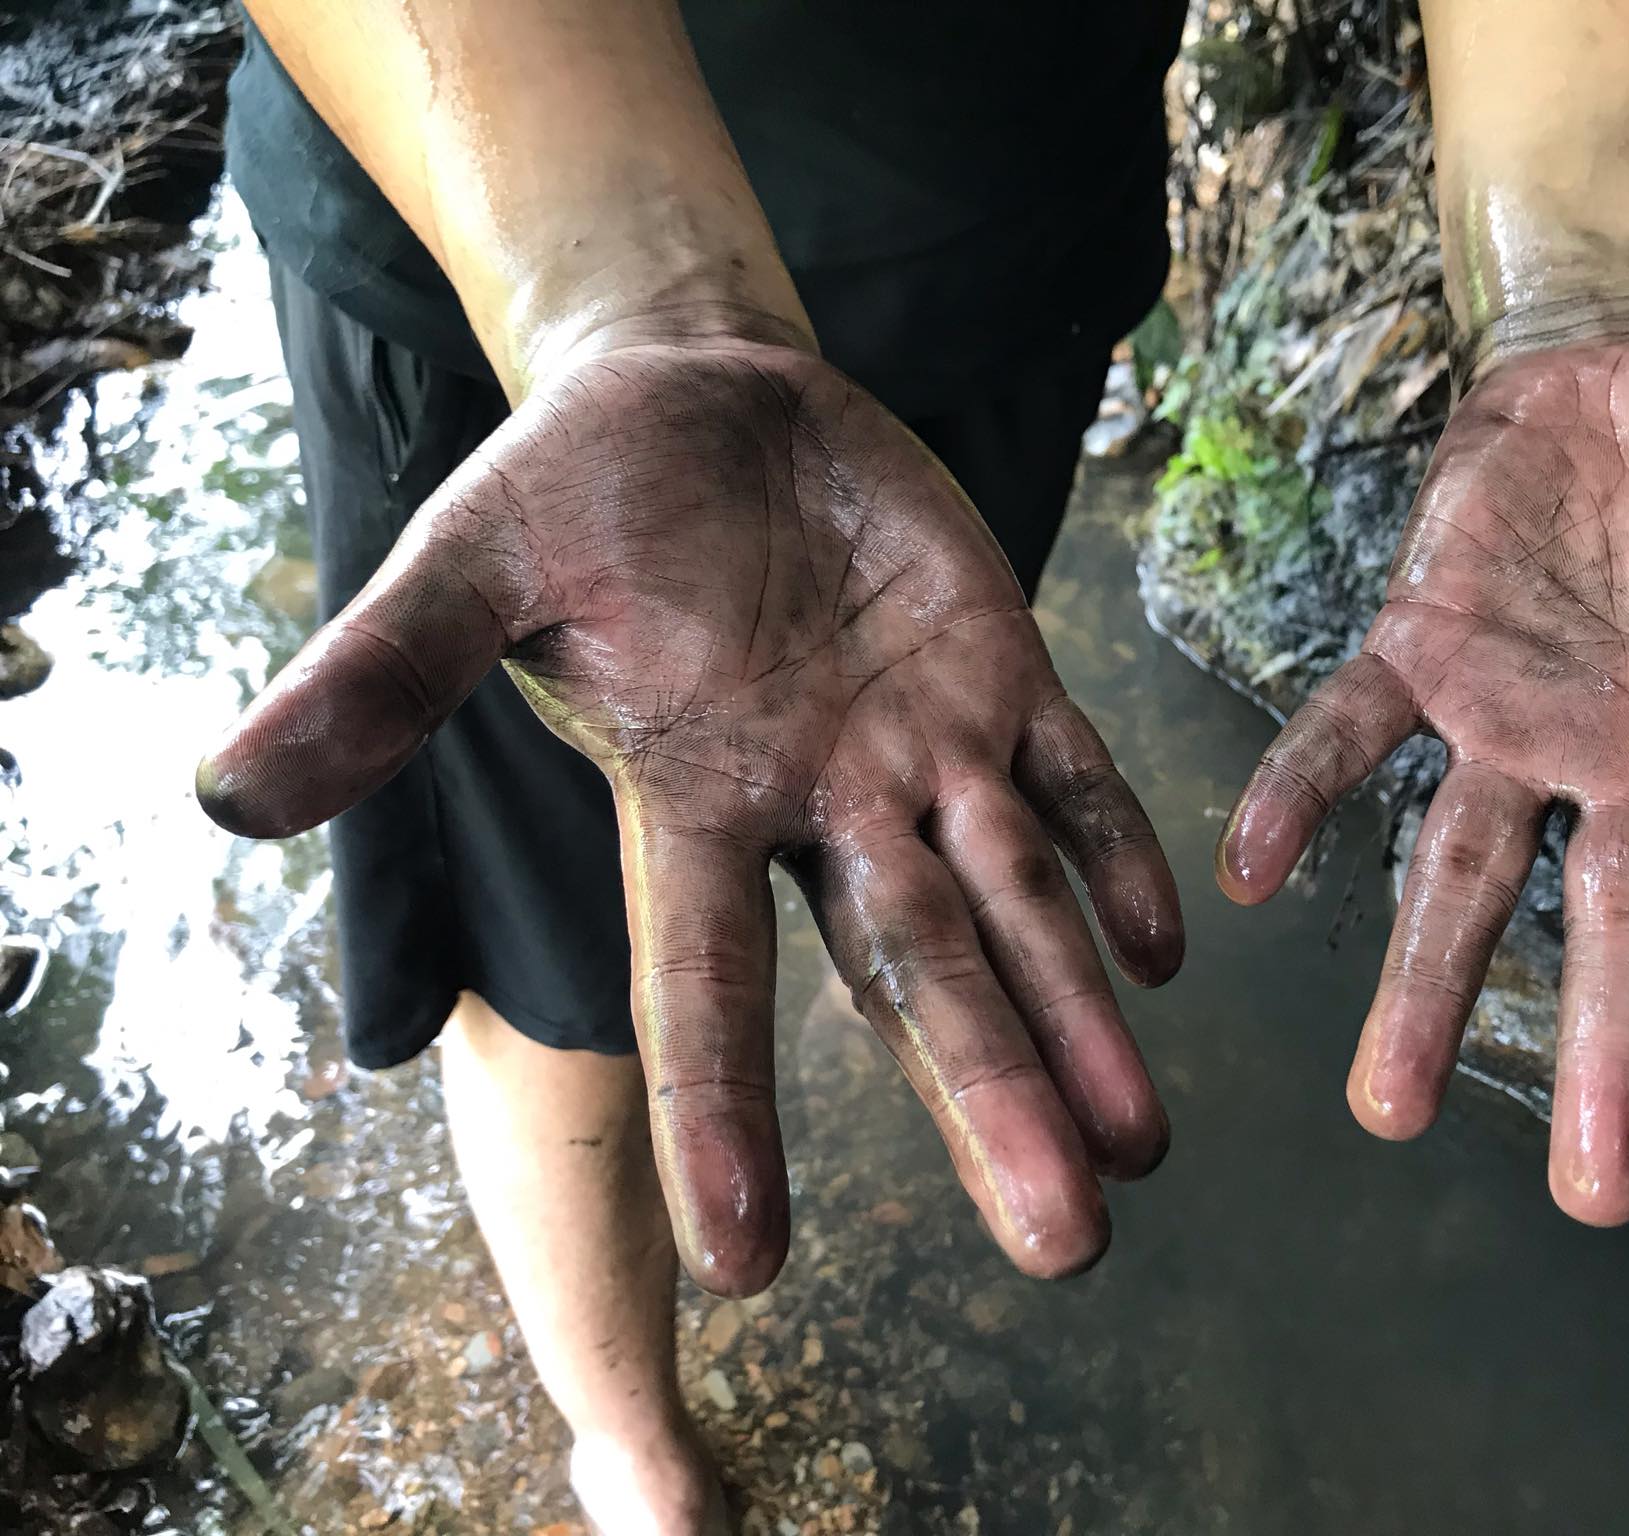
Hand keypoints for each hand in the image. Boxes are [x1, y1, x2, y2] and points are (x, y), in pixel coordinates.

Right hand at [198, 328, 1181, 1291]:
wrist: (696, 392)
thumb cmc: (574, 488)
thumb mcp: (469, 565)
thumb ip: (384, 677)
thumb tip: (225, 787)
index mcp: (695, 803)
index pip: (709, 984)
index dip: (725, 1114)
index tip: (745, 1265)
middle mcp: (820, 805)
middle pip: (916, 976)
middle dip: (989, 1102)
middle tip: (1068, 1248)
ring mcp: (918, 745)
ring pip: (1016, 900)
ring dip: (1084, 1018)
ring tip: (1142, 1146)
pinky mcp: (996, 669)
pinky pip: (1074, 776)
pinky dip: (1120, 856)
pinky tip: (1163, 950)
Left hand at [1219, 324, 1628, 1222]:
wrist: (1626, 350)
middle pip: (1625, 927)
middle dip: (1608, 1055)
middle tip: (1593, 1200)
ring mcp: (1517, 714)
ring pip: (1465, 866)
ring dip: (1424, 978)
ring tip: (1387, 1107)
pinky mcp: (1422, 645)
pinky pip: (1349, 732)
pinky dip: (1301, 793)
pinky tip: (1250, 870)